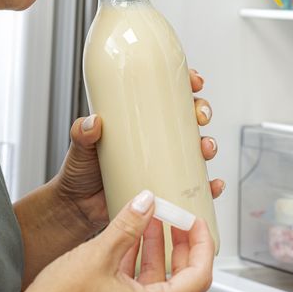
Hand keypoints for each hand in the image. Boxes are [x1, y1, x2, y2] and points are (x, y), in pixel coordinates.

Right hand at [0, 190, 213, 291]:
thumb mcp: (98, 254)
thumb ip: (128, 225)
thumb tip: (147, 202)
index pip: (198, 276)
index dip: (201, 244)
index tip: (195, 221)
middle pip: (181, 279)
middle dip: (179, 244)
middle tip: (176, 217)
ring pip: (156, 283)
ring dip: (155, 250)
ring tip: (149, 219)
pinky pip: (137, 289)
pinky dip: (137, 263)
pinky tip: (126, 240)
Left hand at [55, 69, 222, 232]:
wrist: (78, 209)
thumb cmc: (80, 172)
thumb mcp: (80, 146)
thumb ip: (82, 133)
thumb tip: (93, 122)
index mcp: (138, 121)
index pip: (167, 95)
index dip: (185, 84)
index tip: (194, 82)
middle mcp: (155, 139)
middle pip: (189, 118)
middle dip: (202, 112)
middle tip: (200, 116)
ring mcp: (163, 163)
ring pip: (197, 149)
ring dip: (208, 145)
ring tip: (205, 149)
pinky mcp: (167, 189)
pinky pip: (196, 186)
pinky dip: (210, 186)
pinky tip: (214, 185)